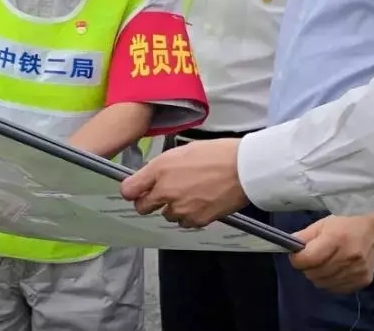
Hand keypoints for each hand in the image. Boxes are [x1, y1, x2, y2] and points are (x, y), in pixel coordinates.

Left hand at [119, 138, 247, 226]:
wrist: (244, 168)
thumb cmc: (219, 153)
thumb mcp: (185, 150)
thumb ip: (164, 166)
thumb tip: (153, 177)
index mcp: (161, 169)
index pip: (129, 189)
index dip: (133, 190)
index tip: (138, 190)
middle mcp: (165, 190)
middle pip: (142, 207)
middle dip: (150, 202)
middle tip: (164, 194)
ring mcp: (180, 208)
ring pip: (167, 215)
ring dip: (174, 208)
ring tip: (193, 194)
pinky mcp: (195, 220)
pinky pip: (185, 222)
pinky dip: (190, 215)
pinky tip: (203, 202)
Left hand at [289, 214, 373, 293]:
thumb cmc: (347, 223)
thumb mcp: (324, 223)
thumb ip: (304, 236)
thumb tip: (289, 247)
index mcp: (336, 238)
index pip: (307, 259)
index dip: (297, 259)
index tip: (297, 254)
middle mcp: (347, 257)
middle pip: (313, 274)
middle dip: (307, 267)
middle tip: (313, 257)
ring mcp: (356, 272)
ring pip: (322, 284)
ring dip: (318, 275)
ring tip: (325, 263)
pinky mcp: (361, 281)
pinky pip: (335, 289)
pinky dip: (330, 281)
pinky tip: (336, 269)